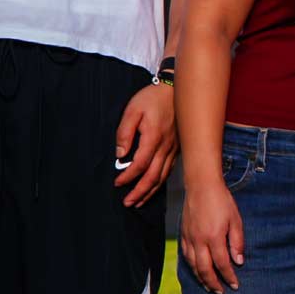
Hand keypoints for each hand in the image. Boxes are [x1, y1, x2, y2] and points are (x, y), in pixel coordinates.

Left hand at [115, 84, 178, 205]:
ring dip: (150, 191)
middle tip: (128, 202)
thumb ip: (124, 132)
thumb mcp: (132, 110)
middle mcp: (166, 147)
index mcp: (153, 137)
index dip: (128, 176)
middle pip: (153, 176)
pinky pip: (169, 170)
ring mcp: (173, 149)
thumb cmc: (153, 98)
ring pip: (163, 176)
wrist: (175, 90)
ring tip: (139, 202)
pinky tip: (154, 187)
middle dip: (140, 192)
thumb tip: (120, 154)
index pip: (140, 164)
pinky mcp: (177, 149)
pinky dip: (160, 182)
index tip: (117, 182)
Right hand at [180, 180, 244, 293]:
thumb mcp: (236, 220)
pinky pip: (186, 256)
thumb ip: (237, 241)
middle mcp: (199, 241)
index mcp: (214, 237)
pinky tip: (197, 270)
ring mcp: (189, 238)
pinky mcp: (183, 234)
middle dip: (213, 283)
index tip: (235, 286)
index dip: (228, 277)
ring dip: (201, 278)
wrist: (201, 186)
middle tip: (220, 292)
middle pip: (204, 269)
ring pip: (193, 265)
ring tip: (209, 286)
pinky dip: (192, 266)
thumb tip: (238, 261)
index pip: (222, 264)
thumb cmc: (222, 201)